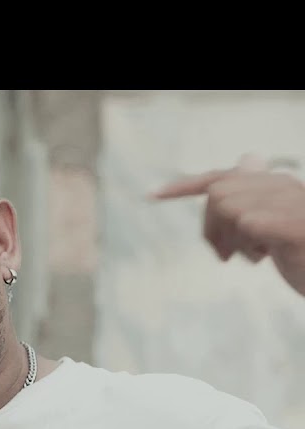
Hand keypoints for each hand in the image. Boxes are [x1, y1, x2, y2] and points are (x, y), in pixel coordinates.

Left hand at [152, 154, 304, 296]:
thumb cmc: (304, 254)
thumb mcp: (273, 229)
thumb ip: (253, 201)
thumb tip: (248, 160)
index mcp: (275, 185)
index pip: (222, 177)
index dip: (186, 185)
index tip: (153, 196)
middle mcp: (284, 186)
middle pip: (219, 195)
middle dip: (212, 228)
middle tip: (227, 255)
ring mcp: (293, 203)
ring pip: (231, 208)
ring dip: (233, 239)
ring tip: (256, 255)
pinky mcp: (297, 225)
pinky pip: (250, 221)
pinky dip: (247, 241)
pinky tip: (266, 255)